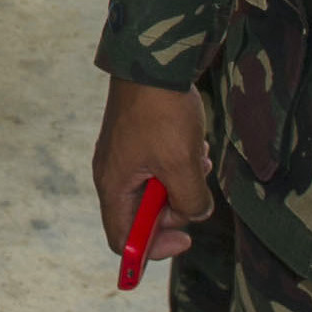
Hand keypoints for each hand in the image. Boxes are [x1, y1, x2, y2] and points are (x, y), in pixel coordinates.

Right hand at [91, 77, 213, 265]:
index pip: (124, 240)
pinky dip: (180, 165)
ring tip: (197, 160)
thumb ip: (190, 202)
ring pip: (156, 190)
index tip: (186, 239)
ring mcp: (124, 155)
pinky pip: (159, 167)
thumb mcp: (182, 166)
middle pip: (143, 215)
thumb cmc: (162, 113)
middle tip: (197, 189)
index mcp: (114, 186)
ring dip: (182, 184)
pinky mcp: (137, 139)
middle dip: (176, 209)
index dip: (153, 249)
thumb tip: (195, 214)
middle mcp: (113, 174)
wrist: (153, 61)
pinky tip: (194, 146)